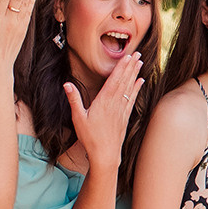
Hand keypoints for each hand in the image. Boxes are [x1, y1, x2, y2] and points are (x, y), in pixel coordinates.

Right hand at [68, 52, 144, 172]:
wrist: (106, 154)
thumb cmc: (90, 137)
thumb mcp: (78, 118)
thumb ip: (74, 100)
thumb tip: (67, 84)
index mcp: (103, 101)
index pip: (114, 80)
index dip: (121, 68)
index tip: (127, 56)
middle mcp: (115, 104)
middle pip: (124, 81)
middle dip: (130, 67)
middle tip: (138, 54)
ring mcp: (121, 110)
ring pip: (130, 88)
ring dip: (135, 74)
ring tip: (140, 62)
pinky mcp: (125, 117)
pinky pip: (132, 99)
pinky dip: (136, 89)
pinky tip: (140, 82)